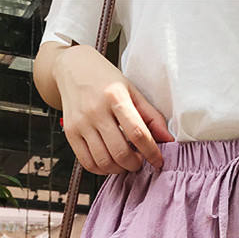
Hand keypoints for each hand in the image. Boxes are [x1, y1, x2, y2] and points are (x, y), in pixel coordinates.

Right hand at [53, 44, 174, 174]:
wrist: (72, 68)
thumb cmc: (105, 80)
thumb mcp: (132, 91)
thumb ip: (152, 116)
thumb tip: (168, 139)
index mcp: (115, 97)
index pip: (138, 133)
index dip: (151, 152)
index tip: (158, 161)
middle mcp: (96, 111)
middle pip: (120, 152)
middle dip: (135, 164)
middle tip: (139, 161)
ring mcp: (81, 123)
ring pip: (104, 161)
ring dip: (119, 169)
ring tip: (125, 161)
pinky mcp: (70, 132)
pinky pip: (87, 162)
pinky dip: (102, 169)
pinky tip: (110, 162)